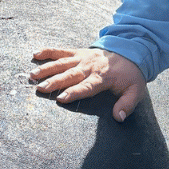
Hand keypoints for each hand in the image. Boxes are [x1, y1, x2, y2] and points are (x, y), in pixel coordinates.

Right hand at [29, 46, 147, 120]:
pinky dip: (48, 51)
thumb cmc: (130, 75)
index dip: (74, 92)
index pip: (86, 87)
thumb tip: (118, 118)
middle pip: (70, 75)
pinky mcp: (78, 52)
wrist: (131, 52)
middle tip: (40, 88)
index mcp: (102, 78)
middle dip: (55, 82)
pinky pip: (61, 51)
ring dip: (47, 69)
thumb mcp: (135, 91)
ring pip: (62, 63)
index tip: (61, 98)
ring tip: (33, 75)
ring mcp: (82, 58)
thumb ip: (127, 104)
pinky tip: (35, 55)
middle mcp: (89, 67)